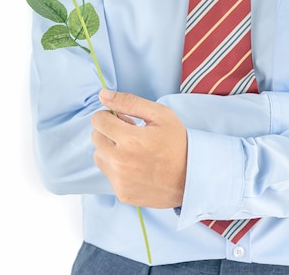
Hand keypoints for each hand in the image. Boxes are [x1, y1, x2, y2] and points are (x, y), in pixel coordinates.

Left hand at [91, 89, 186, 207]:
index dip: (110, 116)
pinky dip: (117, 168)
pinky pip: (108, 175)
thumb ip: (130, 102)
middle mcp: (121, 162)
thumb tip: (103, 95)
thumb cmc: (178, 143)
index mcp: (130, 139)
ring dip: (110, 150)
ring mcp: (120, 180)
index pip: (99, 120)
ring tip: (133, 151)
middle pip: (96, 137)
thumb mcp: (161, 115)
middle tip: (130, 134)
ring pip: (99, 156)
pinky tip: (136, 167)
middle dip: (110, 132)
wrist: (192, 177)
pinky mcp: (122, 193)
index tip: (124, 119)